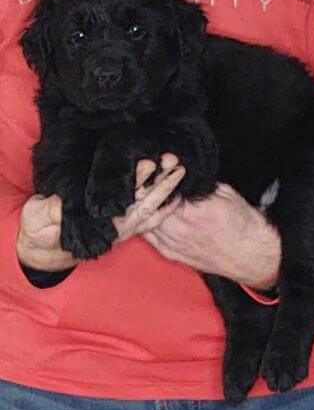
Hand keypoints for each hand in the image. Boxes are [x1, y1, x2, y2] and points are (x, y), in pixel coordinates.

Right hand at [16, 154, 185, 271]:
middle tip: (172, 160)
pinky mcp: (126, 227)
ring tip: (179, 168)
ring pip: (151, 207)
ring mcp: (123, 228)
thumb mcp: (39, 217)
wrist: (45, 249)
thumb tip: (61, 203)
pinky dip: (165, 207)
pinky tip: (177, 193)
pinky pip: (151, 219)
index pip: (120, 199)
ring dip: (166, 189)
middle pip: (143, 201)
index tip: (148, 164)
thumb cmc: (41, 228)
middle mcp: (115, 226)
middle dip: (160, 181)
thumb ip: (52, 210)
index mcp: (97, 220)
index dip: (135, 181)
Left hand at [140, 182, 281, 289]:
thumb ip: (197, 182)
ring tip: (141, 191)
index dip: (155, 175)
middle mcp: (179, 229)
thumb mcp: (224, 192)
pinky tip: (145, 211)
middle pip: (146, 204)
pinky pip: (145, 234)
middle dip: (142, 187)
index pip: (161, 188)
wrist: (251, 255)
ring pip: (141, 220)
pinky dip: (143, 220)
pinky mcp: (169, 253)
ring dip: (140, 204)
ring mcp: (172, 243)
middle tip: (142, 174)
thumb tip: (179, 171)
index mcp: (194, 211)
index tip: (154, 165)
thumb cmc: (242, 224)